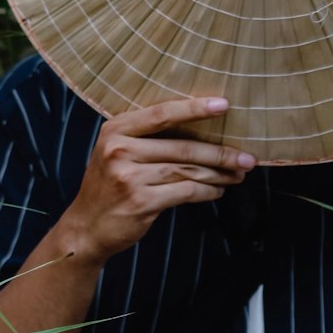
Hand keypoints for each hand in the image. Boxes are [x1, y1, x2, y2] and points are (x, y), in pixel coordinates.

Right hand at [57, 96, 255, 267]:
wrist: (85, 228)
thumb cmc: (108, 185)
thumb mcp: (116, 151)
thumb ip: (146, 136)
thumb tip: (198, 127)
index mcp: (116, 129)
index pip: (162, 113)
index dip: (195, 108)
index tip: (224, 105)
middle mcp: (120, 150)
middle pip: (182, 146)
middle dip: (220, 152)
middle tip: (246, 157)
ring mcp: (130, 177)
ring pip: (187, 170)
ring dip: (218, 173)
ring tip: (237, 174)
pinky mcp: (141, 202)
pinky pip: (185, 192)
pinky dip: (206, 191)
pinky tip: (217, 190)